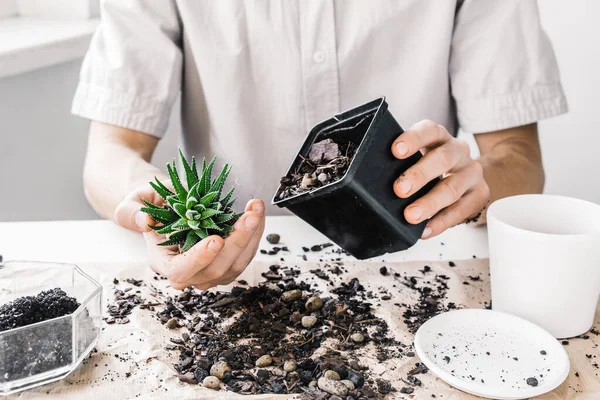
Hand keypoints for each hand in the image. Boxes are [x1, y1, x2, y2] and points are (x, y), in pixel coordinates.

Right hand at [114, 184, 265, 289]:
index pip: (181, 271)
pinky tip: (257, 212)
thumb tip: (145, 220)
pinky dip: (255, 233)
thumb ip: (132, 212)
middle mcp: (189, 273)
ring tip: (256, 208)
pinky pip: (246, 254)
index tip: (216, 239)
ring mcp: (210, 271)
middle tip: (250, 215)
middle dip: (237, 241)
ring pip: (236, 264)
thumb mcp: (132, 204)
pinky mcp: (228, 263)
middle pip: (216, 269)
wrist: (166, 207)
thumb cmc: (148, 206)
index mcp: (163, 263)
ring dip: (252, 236)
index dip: (200, 258)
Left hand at [391, 120, 489, 238]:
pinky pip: (462, 210)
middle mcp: (458, 151)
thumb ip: (401, 164)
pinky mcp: (480, 194)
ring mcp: (471, 172)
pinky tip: (425, 230)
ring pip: (453, 187)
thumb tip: (372, 182)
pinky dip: (442, 222)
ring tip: (411, 216)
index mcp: (439, 137)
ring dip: (430, 203)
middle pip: (442, 159)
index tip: (395, 151)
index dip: (412, 139)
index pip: (428, 131)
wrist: (467, 175)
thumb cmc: (432, 166)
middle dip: (419, 175)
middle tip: (399, 189)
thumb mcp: (419, 157)